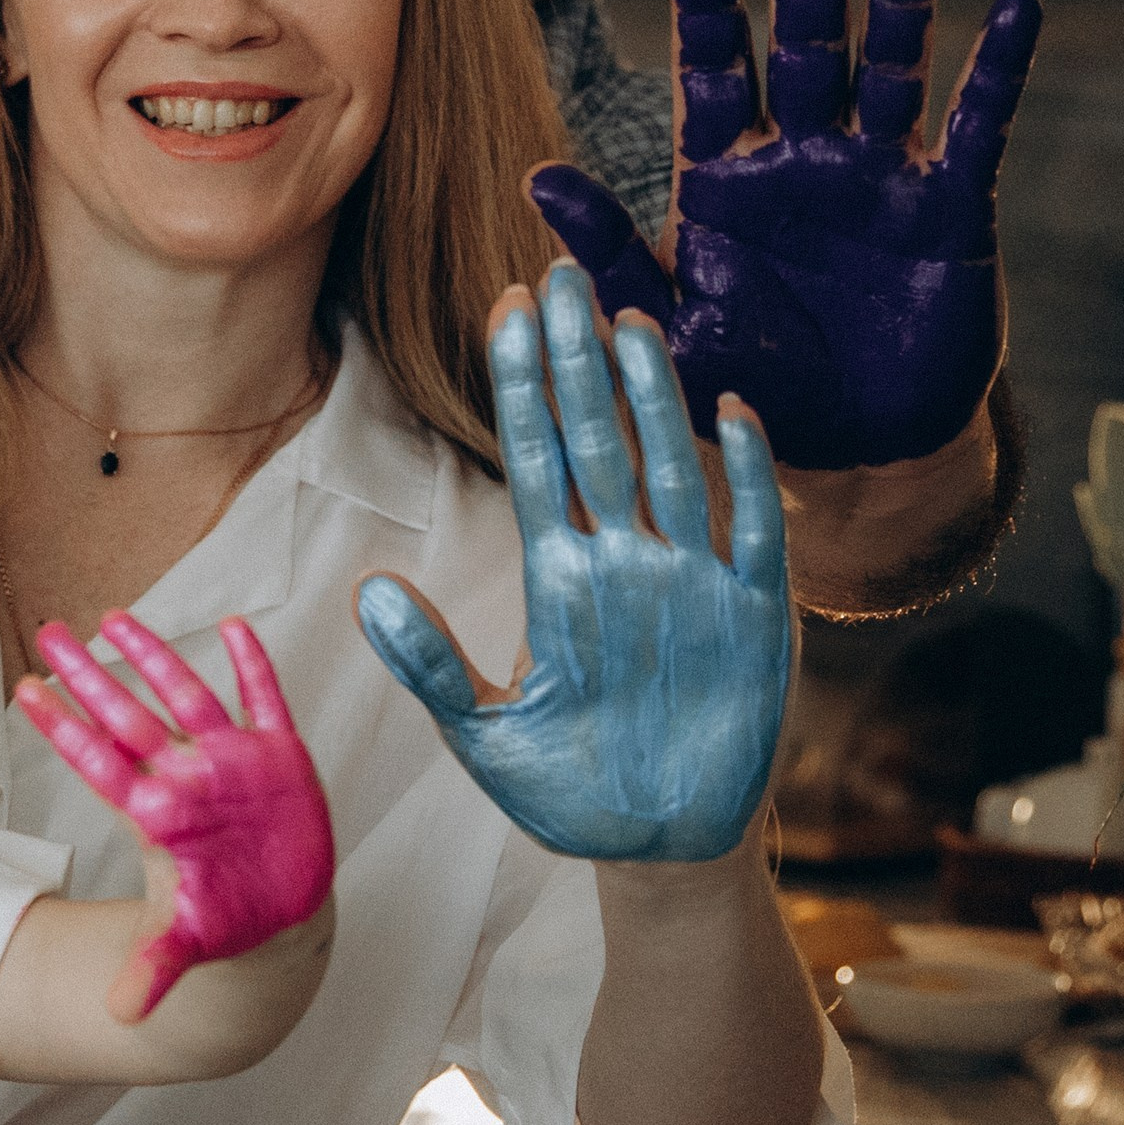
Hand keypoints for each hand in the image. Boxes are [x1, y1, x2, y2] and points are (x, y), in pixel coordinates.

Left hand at [17, 612, 333, 1021]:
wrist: (280, 917)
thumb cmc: (225, 923)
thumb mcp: (190, 945)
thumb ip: (157, 966)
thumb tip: (120, 1013)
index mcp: (159, 817)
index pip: (100, 762)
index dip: (64, 726)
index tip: (25, 690)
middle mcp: (188, 778)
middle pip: (130, 716)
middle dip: (90, 674)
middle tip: (47, 630)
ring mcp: (232, 762)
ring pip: (188, 694)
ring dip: (155, 656)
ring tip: (114, 616)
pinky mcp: (279, 758)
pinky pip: (265, 701)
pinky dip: (254, 666)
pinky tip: (236, 627)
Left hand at [355, 262, 791, 862]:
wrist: (660, 849)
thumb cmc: (570, 790)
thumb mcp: (486, 730)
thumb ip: (430, 662)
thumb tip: (368, 590)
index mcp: (562, 577)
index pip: (536, 458)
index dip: (521, 385)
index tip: (503, 308)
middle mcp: (626, 563)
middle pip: (598, 440)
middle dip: (576, 359)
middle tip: (558, 274)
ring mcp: (692, 584)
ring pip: (669, 467)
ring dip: (651, 397)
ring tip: (627, 322)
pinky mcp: (755, 620)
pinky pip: (753, 533)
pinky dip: (746, 476)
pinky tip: (731, 412)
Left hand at [530, 0, 1040, 469]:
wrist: (851, 449)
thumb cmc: (748, 385)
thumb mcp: (666, 330)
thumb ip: (607, 254)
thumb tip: (532, 175)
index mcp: (724, 175)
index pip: (711, 70)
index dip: (708, 5)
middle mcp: (801, 153)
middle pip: (805, 42)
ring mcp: (879, 172)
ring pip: (891, 62)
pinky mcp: (950, 205)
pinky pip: (977, 126)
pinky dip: (999, 71)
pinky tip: (1017, 8)